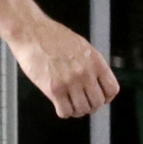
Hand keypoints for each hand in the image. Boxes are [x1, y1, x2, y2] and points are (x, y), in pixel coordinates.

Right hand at [5, 12, 119, 119]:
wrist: (30, 32)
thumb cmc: (52, 36)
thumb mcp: (81, 46)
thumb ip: (91, 64)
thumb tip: (97, 81)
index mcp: (95, 61)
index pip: (112, 89)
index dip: (106, 97)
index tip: (99, 98)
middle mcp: (85, 73)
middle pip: (97, 103)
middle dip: (90, 105)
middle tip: (82, 102)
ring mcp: (70, 82)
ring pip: (82, 110)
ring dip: (76, 110)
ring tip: (70, 104)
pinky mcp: (53, 89)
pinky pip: (65, 112)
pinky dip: (63, 112)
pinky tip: (59, 104)